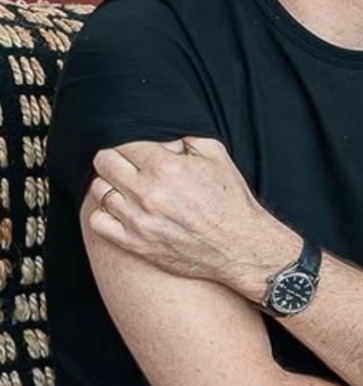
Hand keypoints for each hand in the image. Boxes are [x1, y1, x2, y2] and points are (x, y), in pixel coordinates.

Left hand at [86, 138, 299, 297]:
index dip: (132, 145)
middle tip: (130, 167)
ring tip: (129, 191)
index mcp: (165, 168)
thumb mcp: (216, 156)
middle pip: (104, 162)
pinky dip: (104, 214)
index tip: (140, 152)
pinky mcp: (136, 245)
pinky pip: (98, 223)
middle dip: (116, 159)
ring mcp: (138, 221)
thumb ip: (185, 138)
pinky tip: (122, 212)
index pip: (123, 142)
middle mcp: (147, 193)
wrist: (241, 248)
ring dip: (111, 186)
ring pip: (99, 191)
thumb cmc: (230, 203)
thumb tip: (161, 136)